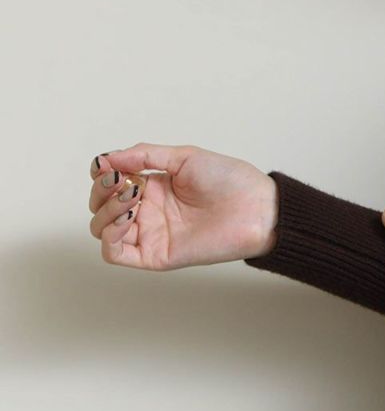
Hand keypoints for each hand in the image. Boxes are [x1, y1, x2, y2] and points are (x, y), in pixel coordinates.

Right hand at [87, 143, 278, 269]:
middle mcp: (148, 211)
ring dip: (106, 209)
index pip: (109, 183)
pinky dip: (110, 235)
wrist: (257, 207)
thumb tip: (106, 158)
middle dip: (102, 190)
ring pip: (102, 228)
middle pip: (100, 206)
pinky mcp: (156, 255)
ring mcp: (150, 234)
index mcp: (153, 186)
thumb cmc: (230, 180)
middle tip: (121, 180)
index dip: (102, 173)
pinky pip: (116, 253)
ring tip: (131, 195)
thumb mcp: (184, 157)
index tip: (107, 164)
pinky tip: (128, 216)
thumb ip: (144, 155)